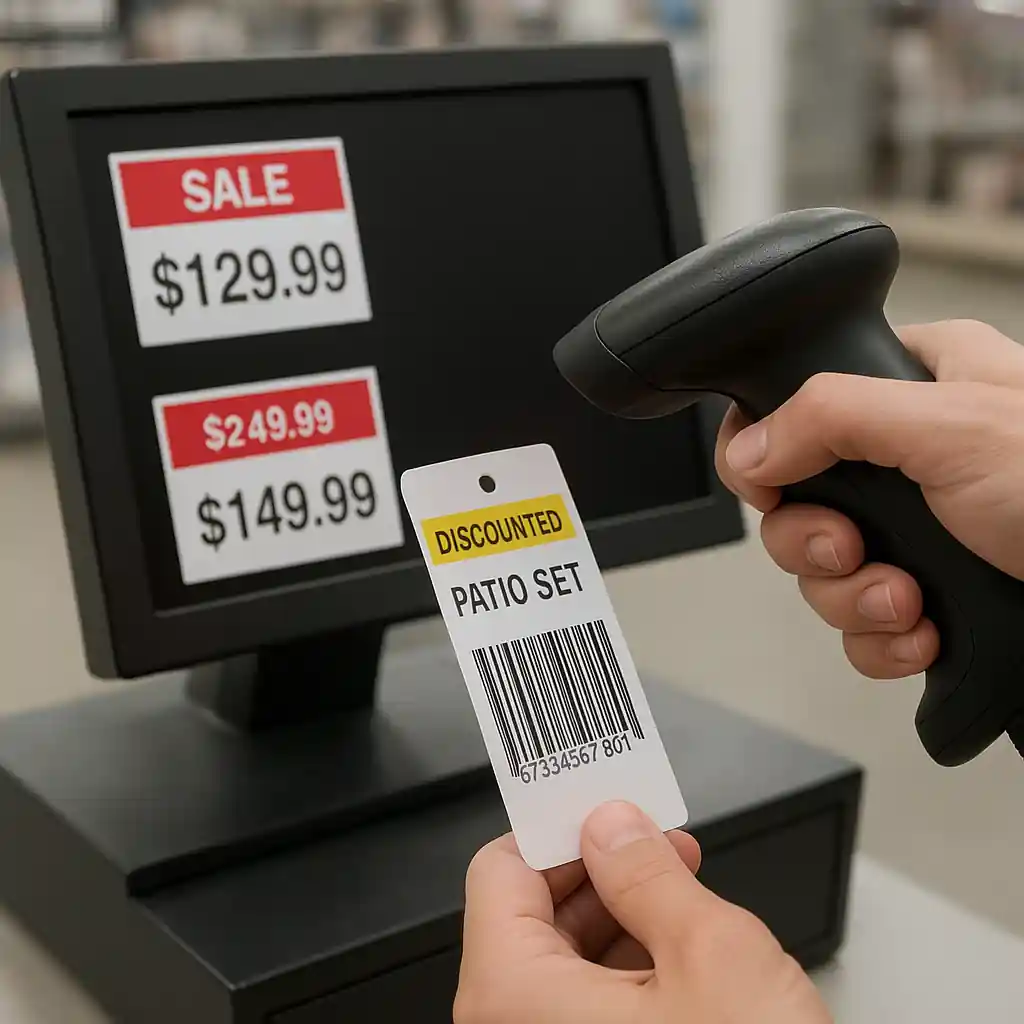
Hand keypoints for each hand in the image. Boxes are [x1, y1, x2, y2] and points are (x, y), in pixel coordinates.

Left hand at [455, 801, 830, 1023]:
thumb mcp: (711, 956)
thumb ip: (649, 874)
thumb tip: (613, 825)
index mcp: (513, 998)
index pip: (499, 872)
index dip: (556, 831)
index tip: (603, 809)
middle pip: (528, 917)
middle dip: (598, 872)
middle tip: (657, 846)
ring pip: (559, 964)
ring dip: (618, 918)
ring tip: (681, 893)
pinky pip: (581, 1010)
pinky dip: (624, 972)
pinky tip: (679, 956)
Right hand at [716, 319, 1023, 678]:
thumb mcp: (953, 427)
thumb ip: (832, 418)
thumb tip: (747, 448)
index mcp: (914, 387)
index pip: (796, 405)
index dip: (766, 451)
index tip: (772, 486)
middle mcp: (909, 459)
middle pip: (797, 503)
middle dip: (818, 546)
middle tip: (854, 550)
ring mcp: (920, 534)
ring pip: (826, 574)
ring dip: (856, 601)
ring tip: (910, 604)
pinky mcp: (932, 598)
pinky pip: (863, 627)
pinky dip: (884, 642)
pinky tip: (927, 635)